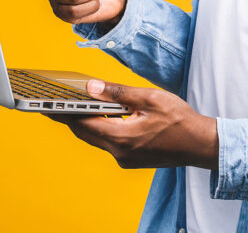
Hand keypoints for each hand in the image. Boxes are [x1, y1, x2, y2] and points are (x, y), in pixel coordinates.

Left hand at [49, 80, 218, 169]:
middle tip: (53, 101)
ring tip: (74, 104)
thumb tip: (92, 87)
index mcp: (122, 138)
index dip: (62, 113)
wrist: (201, 145)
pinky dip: (101, 128)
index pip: (82, 124)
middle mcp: (120, 153)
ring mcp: (125, 159)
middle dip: (69, 117)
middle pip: (85, 133)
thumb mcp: (149, 98)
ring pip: (96, 138)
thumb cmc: (180, 120)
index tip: (45, 104)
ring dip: (86, 122)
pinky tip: (101, 115)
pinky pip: (108, 142)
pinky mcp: (131, 159)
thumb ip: (119, 93)